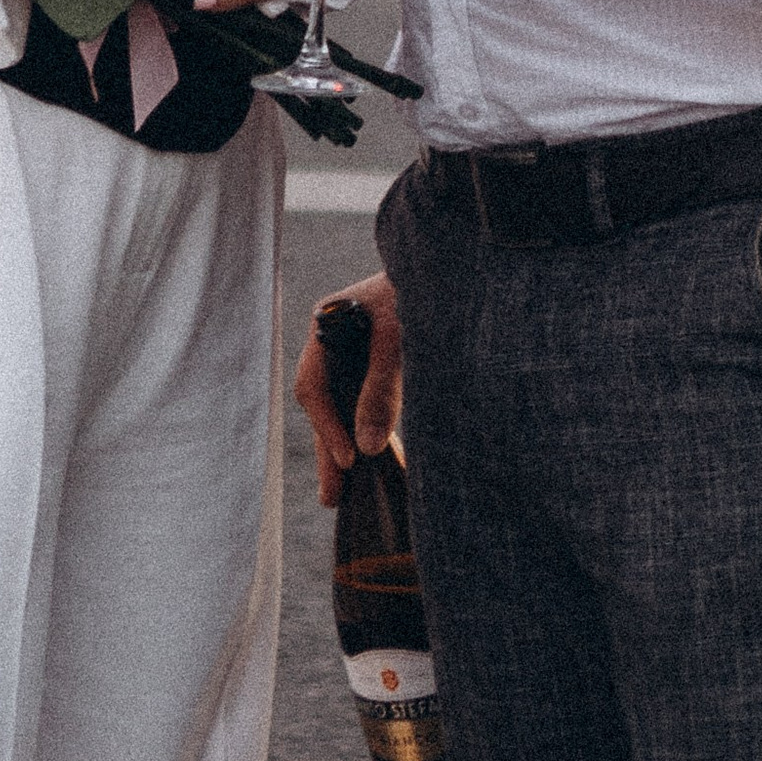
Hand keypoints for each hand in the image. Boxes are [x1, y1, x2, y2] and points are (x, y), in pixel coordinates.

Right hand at [293, 271, 402, 507]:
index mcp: (327, 323)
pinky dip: (368, 429)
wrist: (447, 264)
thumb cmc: (417, 290)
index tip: (349, 458)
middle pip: (325, 403)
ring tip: (341, 492)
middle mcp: (335, 341)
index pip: (314, 385)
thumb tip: (367, 447)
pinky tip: (375, 458)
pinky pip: (364, 402)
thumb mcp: (397, 337)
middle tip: (332, 495)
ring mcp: (354, 352)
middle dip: (330, 448)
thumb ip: (380, 389)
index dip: (327, 426)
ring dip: (346, 446)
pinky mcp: (377, 362)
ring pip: (343, 407)